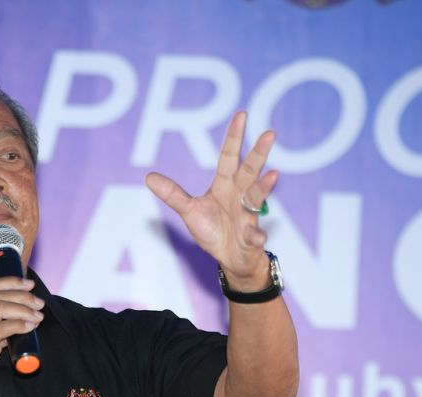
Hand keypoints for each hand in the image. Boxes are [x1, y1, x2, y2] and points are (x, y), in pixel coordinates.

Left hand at [145, 111, 277, 291]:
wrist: (230, 258)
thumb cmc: (213, 230)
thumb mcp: (190, 211)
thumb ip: (173, 194)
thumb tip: (148, 176)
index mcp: (225, 185)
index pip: (229, 156)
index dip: (234, 137)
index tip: (241, 114)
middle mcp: (240, 195)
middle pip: (250, 170)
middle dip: (259, 153)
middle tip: (270, 133)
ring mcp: (248, 215)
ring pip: (257, 197)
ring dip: (265, 187)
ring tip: (273, 175)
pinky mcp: (250, 237)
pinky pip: (254, 236)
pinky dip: (256, 237)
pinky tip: (257, 237)